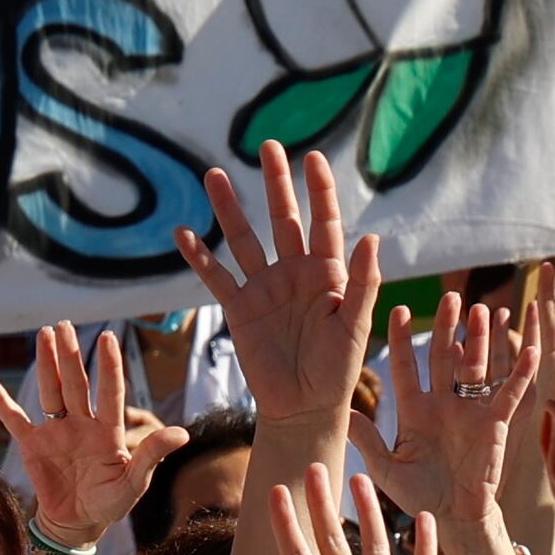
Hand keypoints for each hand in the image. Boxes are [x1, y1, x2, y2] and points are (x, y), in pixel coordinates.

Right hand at [0, 321, 178, 550]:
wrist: (77, 523)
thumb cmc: (110, 503)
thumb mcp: (135, 482)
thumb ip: (152, 455)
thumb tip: (183, 433)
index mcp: (107, 431)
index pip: (110, 392)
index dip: (108, 366)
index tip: (107, 337)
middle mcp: (81, 424)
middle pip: (75, 383)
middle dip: (70, 354)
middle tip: (64, 324)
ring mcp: (55, 432)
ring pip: (50, 391)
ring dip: (46, 363)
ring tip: (44, 334)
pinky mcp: (32, 445)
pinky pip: (14, 418)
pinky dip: (0, 400)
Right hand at [177, 145, 386, 452]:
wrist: (305, 407)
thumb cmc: (339, 369)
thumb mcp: (355, 326)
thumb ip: (362, 283)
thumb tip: (372, 238)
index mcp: (329, 273)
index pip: (324, 222)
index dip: (319, 190)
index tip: (312, 158)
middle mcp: (295, 273)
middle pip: (283, 218)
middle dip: (275, 183)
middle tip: (268, 146)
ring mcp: (265, 288)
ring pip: (244, 239)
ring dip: (229, 209)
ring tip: (214, 175)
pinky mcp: (240, 309)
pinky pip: (216, 278)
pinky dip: (199, 257)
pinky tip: (183, 234)